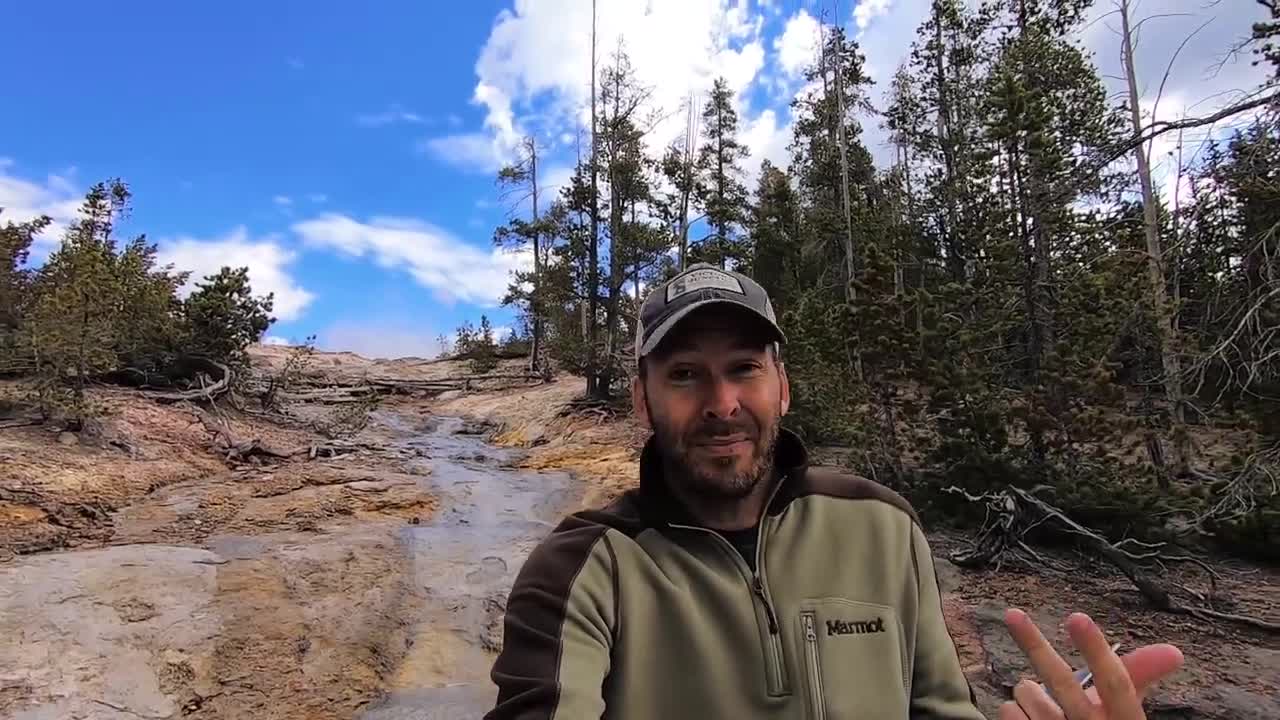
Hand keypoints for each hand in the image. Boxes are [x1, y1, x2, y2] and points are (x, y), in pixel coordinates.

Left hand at [998, 608, 1183, 719]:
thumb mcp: (1124, 713)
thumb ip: (1138, 678)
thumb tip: (1174, 652)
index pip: (1116, 684)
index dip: (1096, 651)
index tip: (1078, 617)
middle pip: (1062, 683)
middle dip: (1034, 645)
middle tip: (1013, 614)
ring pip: (1027, 691)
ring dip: (1029, 690)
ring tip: (1046, 706)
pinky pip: (1009, 709)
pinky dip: (1014, 709)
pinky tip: (1029, 719)